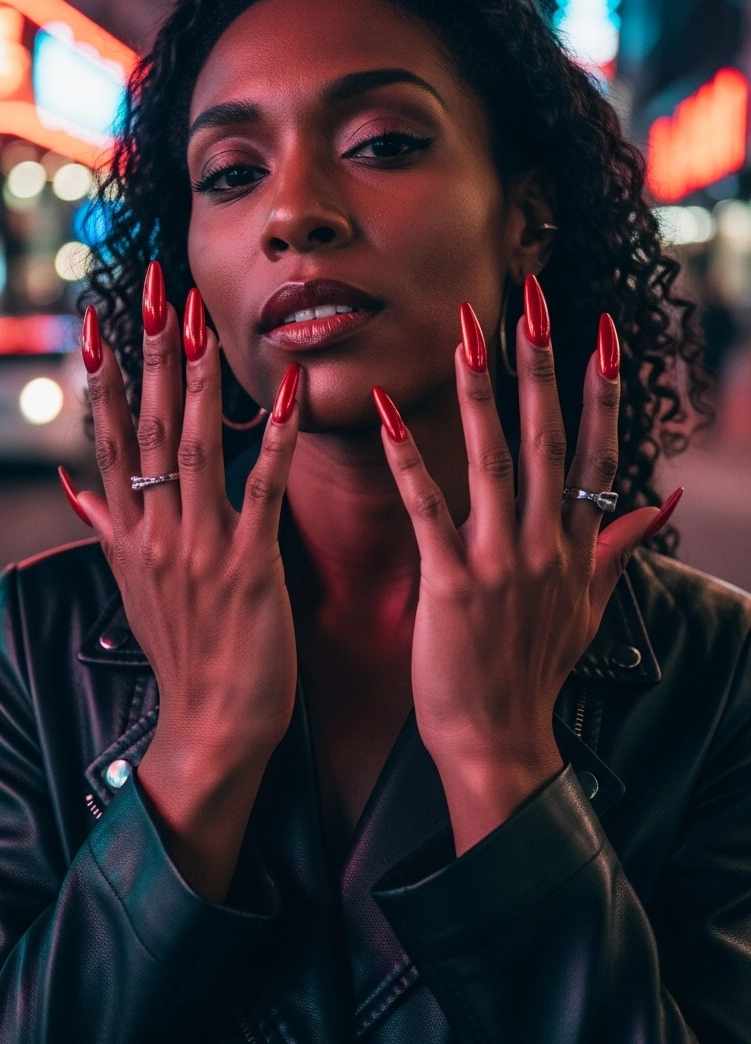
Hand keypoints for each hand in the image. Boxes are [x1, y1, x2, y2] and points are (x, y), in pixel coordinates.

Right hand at [63, 263, 301, 897]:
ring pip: (195, 448)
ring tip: (202, 321)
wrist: (213, 727)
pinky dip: (275, 440)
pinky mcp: (248, 567)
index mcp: (130, 532)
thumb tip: (74, 484)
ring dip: (199, 380)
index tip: (99, 318)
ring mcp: (199, 548)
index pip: (108, 439)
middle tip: (154, 289)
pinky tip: (289, 392)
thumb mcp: (132, 587)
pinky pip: (262, 490)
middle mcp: (155, 532)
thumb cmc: (184, 653)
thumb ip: (106, 527)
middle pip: (148, 427)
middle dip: (150, 354)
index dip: (104, 376)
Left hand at [373, 279, 679, 853]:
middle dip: (541, 366)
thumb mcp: (590, 609)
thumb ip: (620, 549)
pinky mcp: (453, 584)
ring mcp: (502, 563)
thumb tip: (659, 502)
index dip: (601, 390)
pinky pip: (429, 509)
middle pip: (550, 440)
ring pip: (494, 460)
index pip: (596, 453)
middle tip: (533, 301)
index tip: (602, 333)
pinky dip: (408, 459)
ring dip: (480, 392)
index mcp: (576, 546)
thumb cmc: (535, 672)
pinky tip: (383, 412)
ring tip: (467, 331)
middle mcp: (547, 545)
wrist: (499, 741)